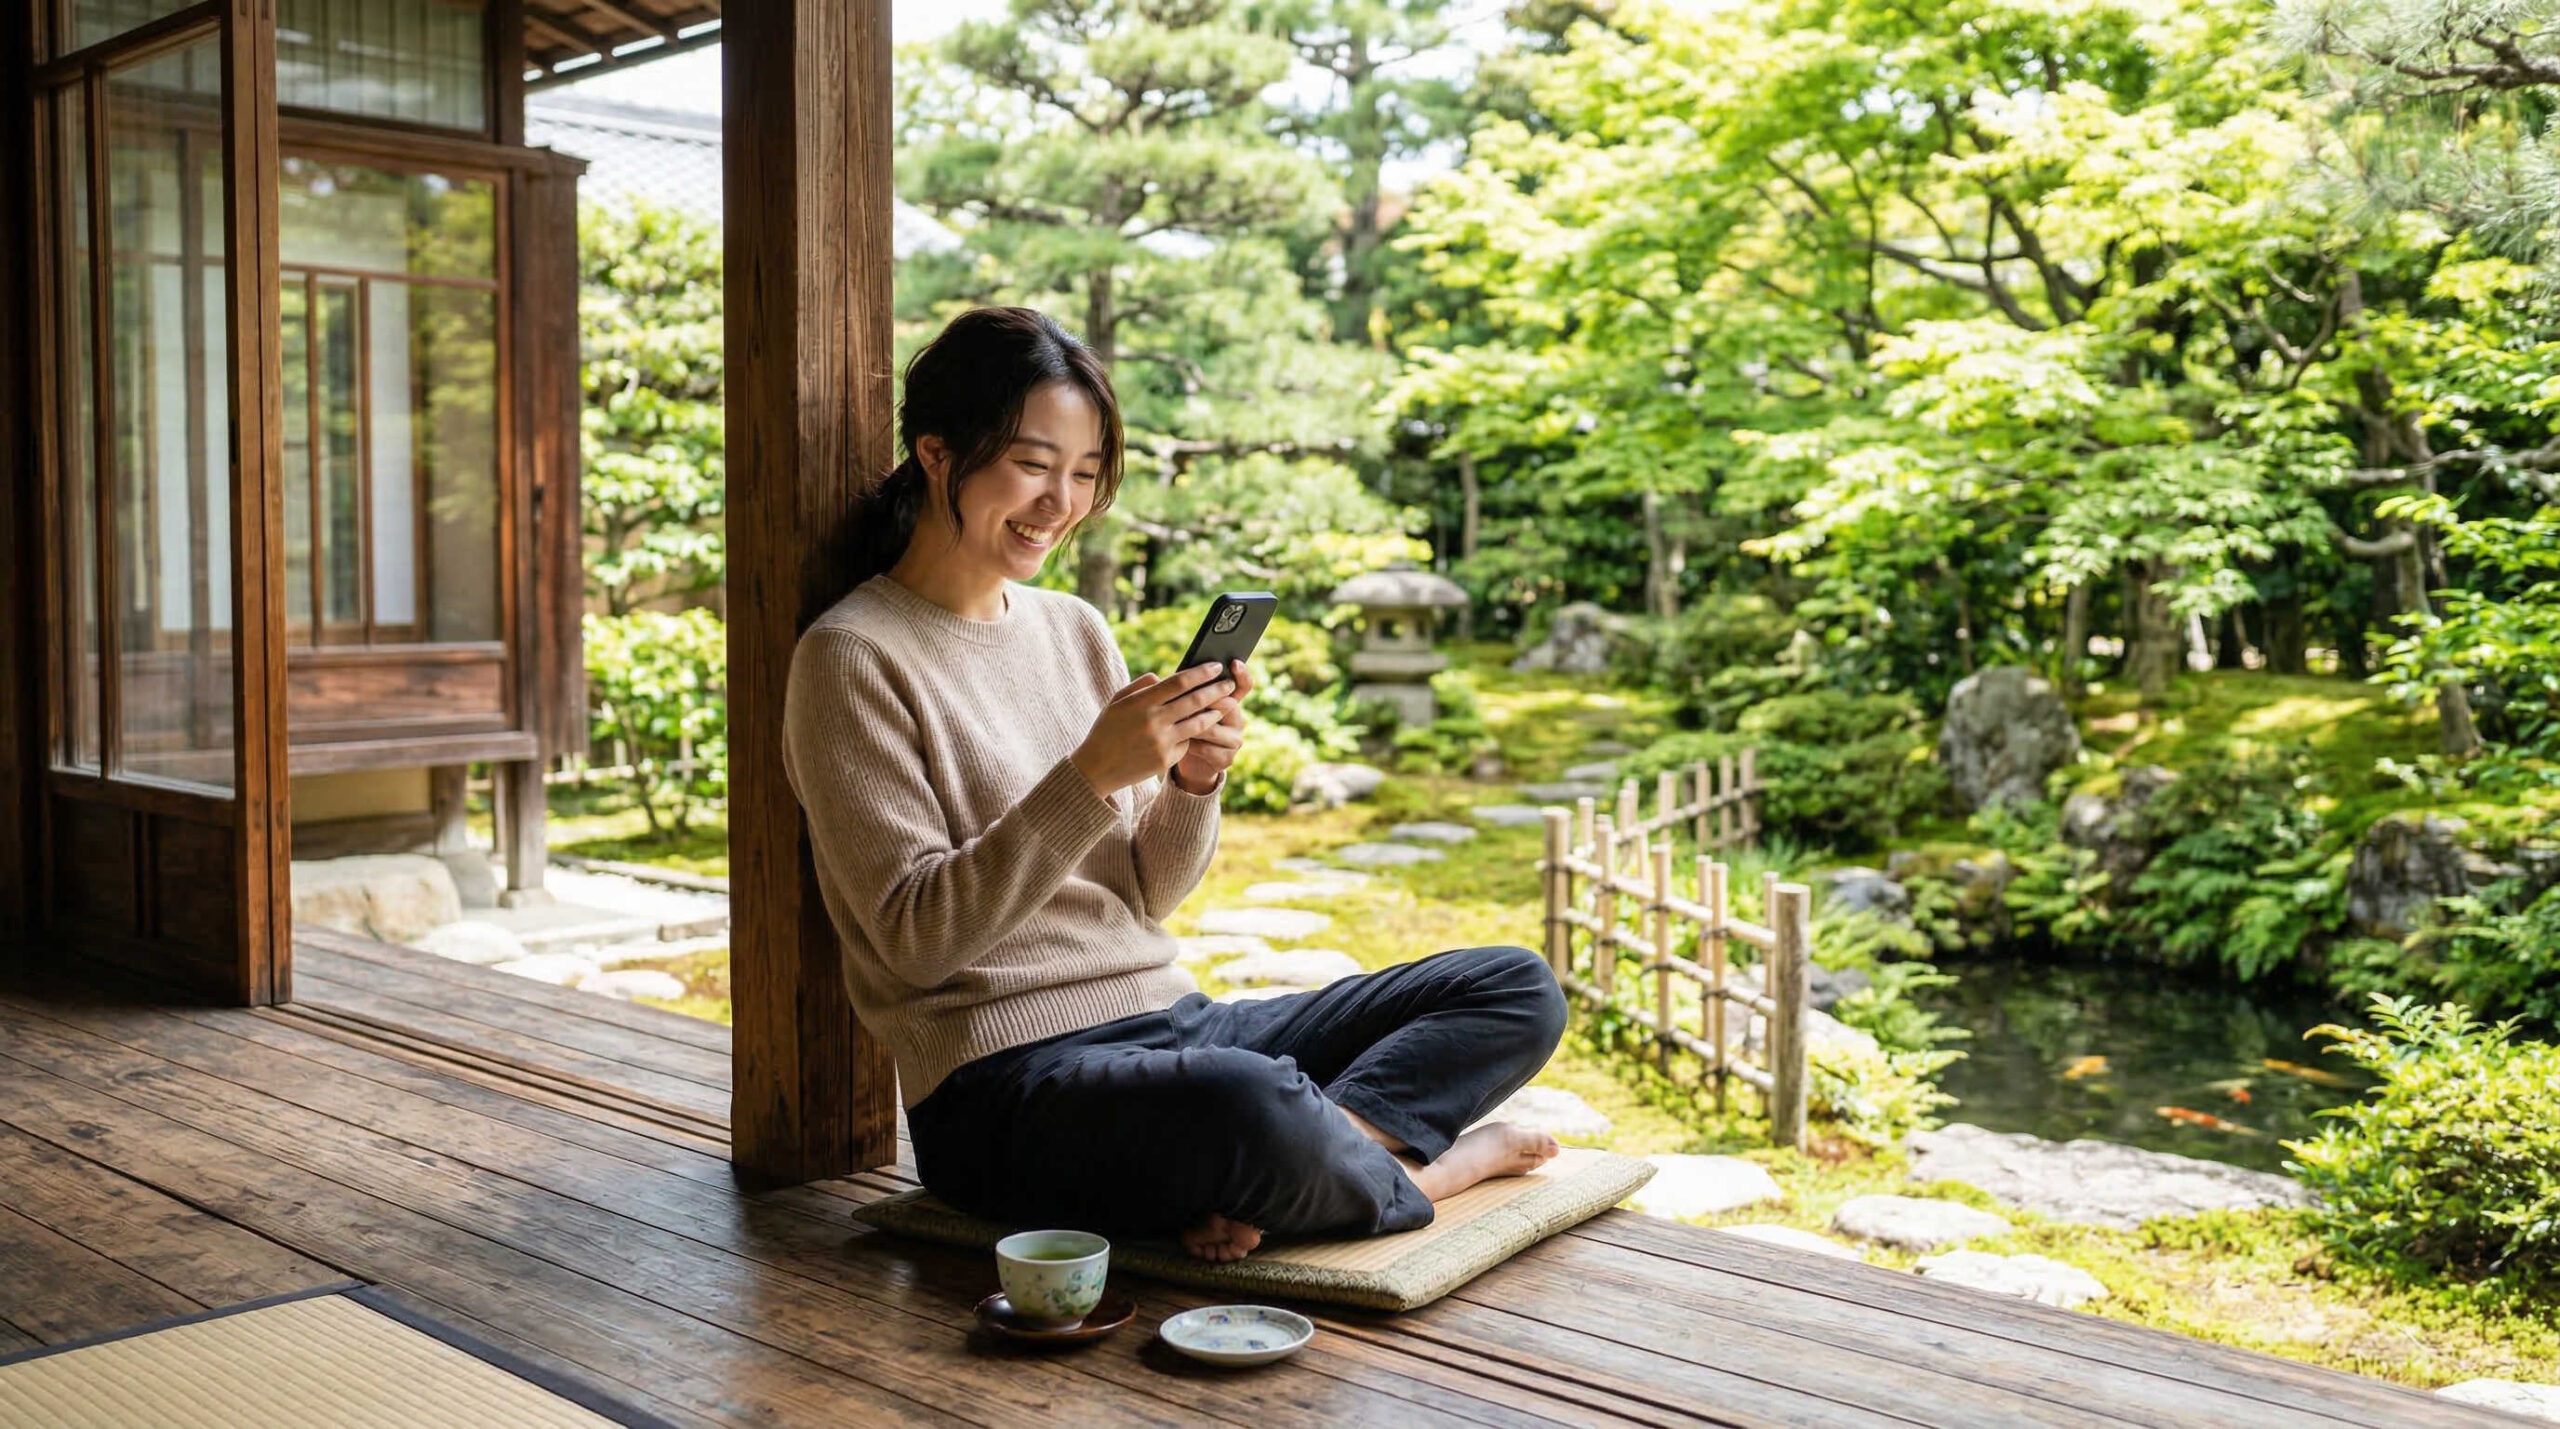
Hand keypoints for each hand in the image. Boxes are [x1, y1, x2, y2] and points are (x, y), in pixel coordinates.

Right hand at [1071, 662, 1234, 799]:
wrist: (1095, 769)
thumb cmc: (1106, 730)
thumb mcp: (1116, 702)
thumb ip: (1140, 687)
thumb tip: (1162, 677)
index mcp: (1142, 702)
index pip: (1179, 682)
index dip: (1201, 673)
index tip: (1216, 666)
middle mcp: (1154, 721)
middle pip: (1195, 700)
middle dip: (1217, 690)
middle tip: (1230, 683)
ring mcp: (1161, 742)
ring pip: (1198, 723)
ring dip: (1216, 712)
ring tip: (1227, 704)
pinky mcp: (1166, 760)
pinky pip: (1187, 743)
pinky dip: (1193, 734)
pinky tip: (1200, 728)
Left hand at [1173, 660, 1253, 793]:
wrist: (1184, 761)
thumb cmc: (1182, 725)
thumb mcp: (1184, 705)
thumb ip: (1185, 690)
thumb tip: (1167, 675)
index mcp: (1230, 702)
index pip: (1243, 685)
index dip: (1242, 674)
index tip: (1233, 662)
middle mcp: (1237, 719)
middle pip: (1227, 704)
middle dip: (1204, 701)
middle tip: (1185, 698)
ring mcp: (1234, 740)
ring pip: (1213, 727)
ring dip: (1192, 724)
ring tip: (1175, 721)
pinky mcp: (1226, 759)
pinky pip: (1206, 748)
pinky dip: (1189, 744)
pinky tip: (1177, 741)